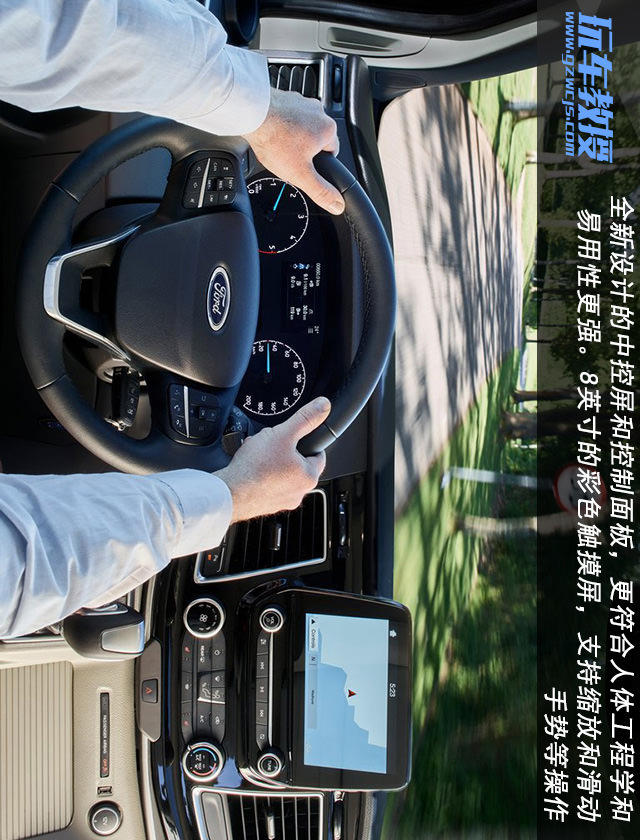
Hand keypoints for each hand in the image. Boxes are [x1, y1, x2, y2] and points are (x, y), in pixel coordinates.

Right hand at [215, 397, 329, 521]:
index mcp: (309, 477)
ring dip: (272, 461)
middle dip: (284, 450)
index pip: (318, 454)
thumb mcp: (283, 434)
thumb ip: (305, 418)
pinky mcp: (266, 505)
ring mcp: (282, 500)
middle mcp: (299, 492)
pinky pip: (268, 484)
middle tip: (272, 444)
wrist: (230, 492)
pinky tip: (252, 468)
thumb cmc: (256, 467)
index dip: (307, 441)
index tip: (297, 437)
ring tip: (259, 455)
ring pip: (282, 473)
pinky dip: (262, 475)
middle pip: (297, 462)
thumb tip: (322, 406)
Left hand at [243, 88, 344, 215]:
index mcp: (328, 129)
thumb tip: (337, 204)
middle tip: (289, 158)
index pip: (332, 152)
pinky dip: (281, 125)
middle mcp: (318, 112)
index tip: (306, 167)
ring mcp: (301, 102)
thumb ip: (320, 191)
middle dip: (304, 150)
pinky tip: (272, 133)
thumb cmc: (275, 139)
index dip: (318, 164)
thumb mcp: (301, 174)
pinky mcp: (285, 97)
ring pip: (301, 127)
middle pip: (315, 139)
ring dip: (292, 137)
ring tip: (279, 146)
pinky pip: (287, 116)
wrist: (251, 113)